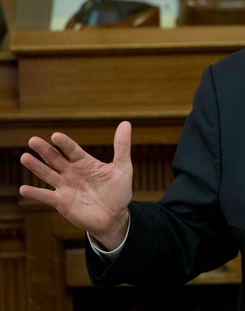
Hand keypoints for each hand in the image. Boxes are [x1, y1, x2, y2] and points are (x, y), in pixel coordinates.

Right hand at [19, 121, 133, 249]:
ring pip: (47, 174)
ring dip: (36, 166)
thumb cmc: (119, 191)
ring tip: (24, 157)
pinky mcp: (61, 202)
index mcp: (85, 162)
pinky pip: (46, 196)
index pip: (72, 149)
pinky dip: (35, 193)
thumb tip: (126, 123)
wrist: (115, 217)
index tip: (55, 136)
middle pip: (55, 158)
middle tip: (33, 140)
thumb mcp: (123, 167)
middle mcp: (71, 172)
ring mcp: (65, 187)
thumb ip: (122, 146)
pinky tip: (24, 189)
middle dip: (44, 150)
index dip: (64, 143)